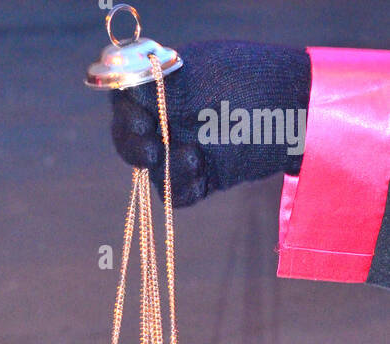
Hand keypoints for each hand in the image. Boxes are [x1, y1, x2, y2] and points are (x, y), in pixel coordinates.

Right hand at [111, 41, 311, 206]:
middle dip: (134, 146)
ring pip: (152, 171)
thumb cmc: (250, 85)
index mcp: (168, 83)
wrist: (296, 114)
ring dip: (164, 166)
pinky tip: (199, 170)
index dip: (124, 112)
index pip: (127, 97)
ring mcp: (186, 147)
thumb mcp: (198, 79)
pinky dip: (181, 185)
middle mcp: (173, 116)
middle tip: (152, 150)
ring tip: (192, 157)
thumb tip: (119, 81)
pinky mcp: (203, 176)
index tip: (139, 119)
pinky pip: (176, 194)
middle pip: (131, 138)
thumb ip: (156, 85)